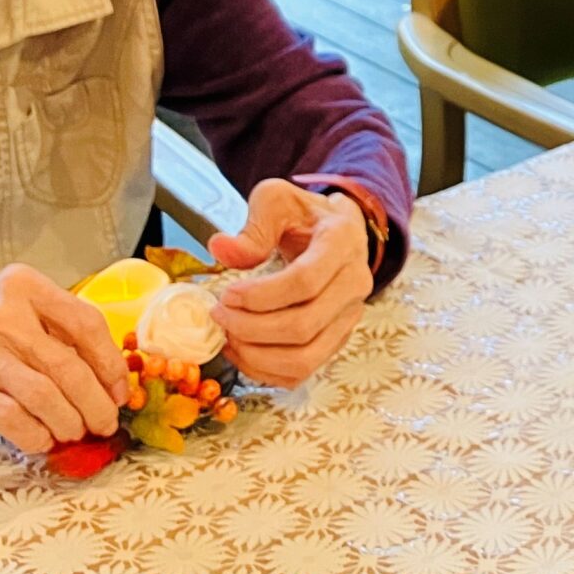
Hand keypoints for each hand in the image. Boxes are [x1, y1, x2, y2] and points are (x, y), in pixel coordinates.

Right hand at [0, 262, 126, 452]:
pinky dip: (37, 435)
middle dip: (96, 402)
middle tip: (105, 422)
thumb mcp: (9, 306)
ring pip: (48, 396)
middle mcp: (3, 314)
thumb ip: (53, 327)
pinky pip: (16, 418)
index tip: (119, 389)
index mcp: (23, 286)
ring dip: (70, 422)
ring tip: (76, 432)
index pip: (86, 323)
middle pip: (70, 366)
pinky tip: (43, 440)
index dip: (110, 363)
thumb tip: (108, 373)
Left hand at [209, 179, 373, 388]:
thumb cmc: (304, 215)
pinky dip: (267, 371)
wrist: (337, 230)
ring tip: (227, 336)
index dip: (260, 295)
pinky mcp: (337, 339)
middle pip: (303, 325)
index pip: (304, 282)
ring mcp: (349, 316)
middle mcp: (354, 284)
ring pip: (305, 358)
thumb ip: (252, 226)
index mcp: (342, 243)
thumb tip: (221, 250)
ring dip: (257, 355)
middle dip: (251, 327)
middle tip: (218, 314)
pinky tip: (242, 351)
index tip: (227, 293)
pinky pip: (303, 372)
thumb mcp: (277, 201)